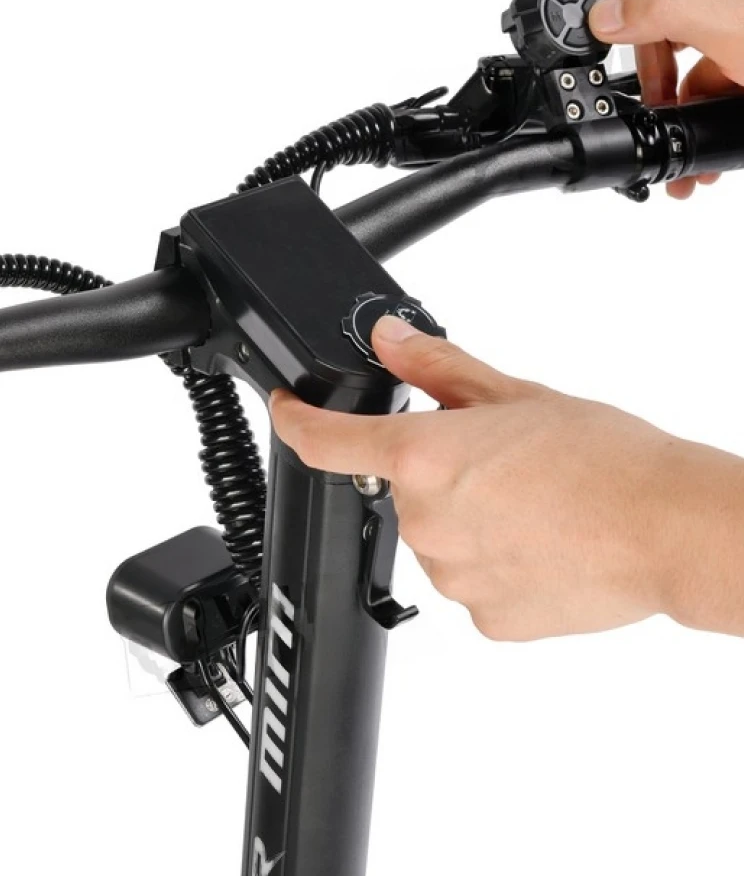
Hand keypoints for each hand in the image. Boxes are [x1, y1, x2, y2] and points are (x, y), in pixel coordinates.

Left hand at [270, 316, 743, 640]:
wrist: (668, 528)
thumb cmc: (605, 458)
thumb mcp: (511, 394)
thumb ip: (434, 366)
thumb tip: (389, 338)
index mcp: (423, 459)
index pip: (325, 441)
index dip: (295, 421)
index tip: (287, 410)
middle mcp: (426, 521)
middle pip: (402, 489)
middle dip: (437, 471)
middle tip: (496, 462)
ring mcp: (452, 576)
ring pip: (438, 537)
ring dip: (466, 518)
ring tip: (530, 504)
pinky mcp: (484, 617)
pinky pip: (470, 581)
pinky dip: (493, 560)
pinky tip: (539, 543)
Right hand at [589, 0, 743, 198]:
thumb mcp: (726, 30)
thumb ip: (660, 17)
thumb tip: (601, 14)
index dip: (624, 40)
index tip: (623, 81)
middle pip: (663, 42)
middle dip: (660, 93)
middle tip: (661, 119)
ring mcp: (743, 28)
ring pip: (692, 74)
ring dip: (683, 118)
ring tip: (687, 162)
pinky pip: (718, 91)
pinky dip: (709, 122)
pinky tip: (710, 155)